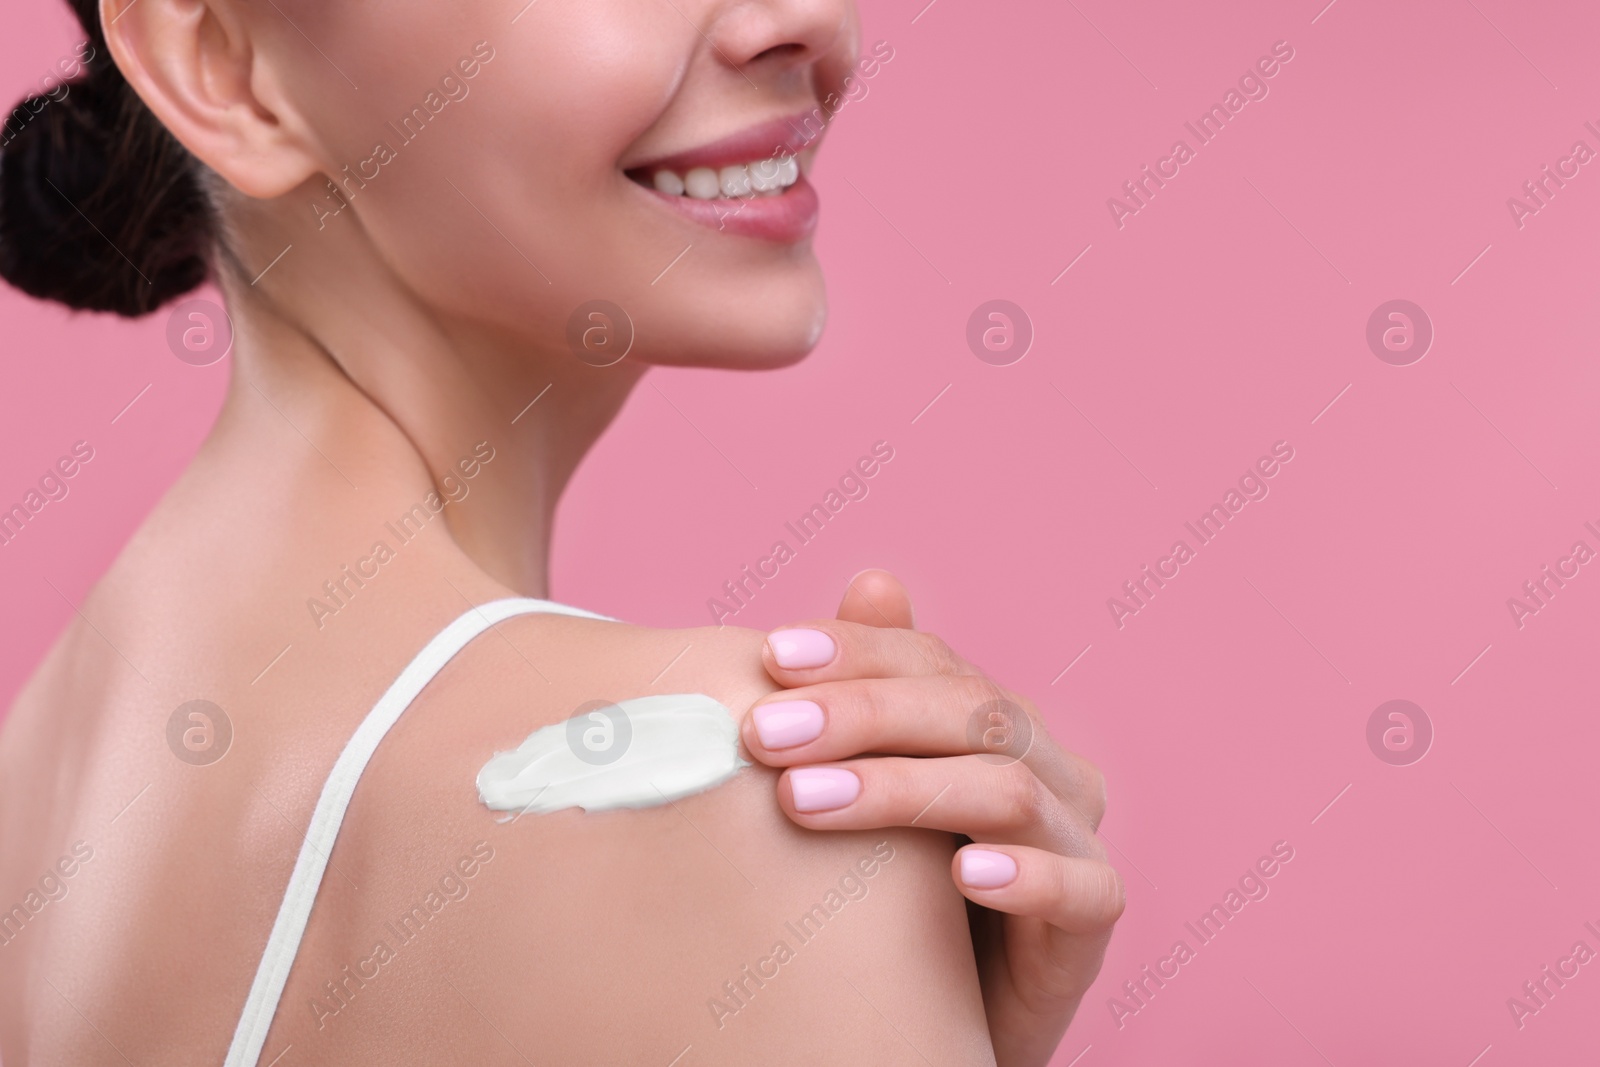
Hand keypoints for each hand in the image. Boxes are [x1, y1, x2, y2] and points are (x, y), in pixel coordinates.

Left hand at [741, 570, 1122, 1066]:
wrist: (949, 1007)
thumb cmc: (905, 890)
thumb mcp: (879, 787)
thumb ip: (875, 693)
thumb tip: (875, 579)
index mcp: (992, 721)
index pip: (931, 661)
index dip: (855, 651)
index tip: (769, 657)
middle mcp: (1045, 765)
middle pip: (969, 712)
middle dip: (862, 713)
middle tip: (766, 733)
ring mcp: (1076, 839)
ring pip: (1007, 788)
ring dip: (902, 790)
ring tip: (807, 801)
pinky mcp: (1091, 924)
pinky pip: (1080, 890)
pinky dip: (1026, 876)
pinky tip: (962, 877)